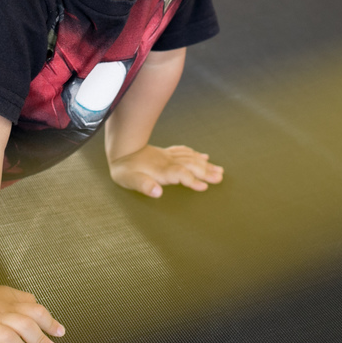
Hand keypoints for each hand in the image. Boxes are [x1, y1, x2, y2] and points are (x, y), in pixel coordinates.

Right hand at [0, 284, 64, 342]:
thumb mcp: (6, 294)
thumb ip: (23, 301)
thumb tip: (38, 304)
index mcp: (11, 305)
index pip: (35, 311)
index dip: (49, 322)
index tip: (59, 333)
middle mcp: (0, 315)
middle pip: (23, 324)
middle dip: (39, 338)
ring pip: (5, 336)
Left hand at [109, 144, 223, 197]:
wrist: (120, 150)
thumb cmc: (124, 170)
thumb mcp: (129, 180)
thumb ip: (144, 186)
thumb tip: (158, 192)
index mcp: (160, 170)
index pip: (181, 174)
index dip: (192, 180)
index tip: (204, 187)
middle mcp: (168, 162)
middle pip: (191, 165)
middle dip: (206, 172)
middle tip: (221, 178)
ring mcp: (168, 156)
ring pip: (191, 158)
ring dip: (205, 165)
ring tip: (220, 170)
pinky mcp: (167, 153)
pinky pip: (185, 152)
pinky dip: (196, 155)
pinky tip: (204, 157)